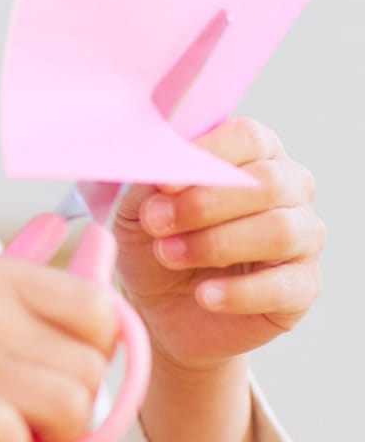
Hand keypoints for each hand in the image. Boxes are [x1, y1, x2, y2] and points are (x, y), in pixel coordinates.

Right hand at [0, 252, 117, 441]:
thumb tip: (49, 343)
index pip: (101, 308)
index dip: (93, 350)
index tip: (57, 370)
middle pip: (94, 365)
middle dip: (72, 399)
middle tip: (25, 411)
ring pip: (74, 405)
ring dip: (49, 432)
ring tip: (1, 427)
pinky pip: (18, 440)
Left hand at [112, 116, 323, 373]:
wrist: (158, 305)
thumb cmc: (154, 238)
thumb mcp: (138, 204)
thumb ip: (151, 179)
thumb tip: (162, 165)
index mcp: (253, 154)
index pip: (248, 137)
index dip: (207, 155)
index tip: (163, 182)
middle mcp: (289, 189)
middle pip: (266, 182)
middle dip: (203, 203)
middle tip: (154, 222)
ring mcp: (303, 237)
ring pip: (279, 231)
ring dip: (214, 244)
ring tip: (168, 255)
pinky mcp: (303, 286)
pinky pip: (284, 286)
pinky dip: (238, 292)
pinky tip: (204, 295)